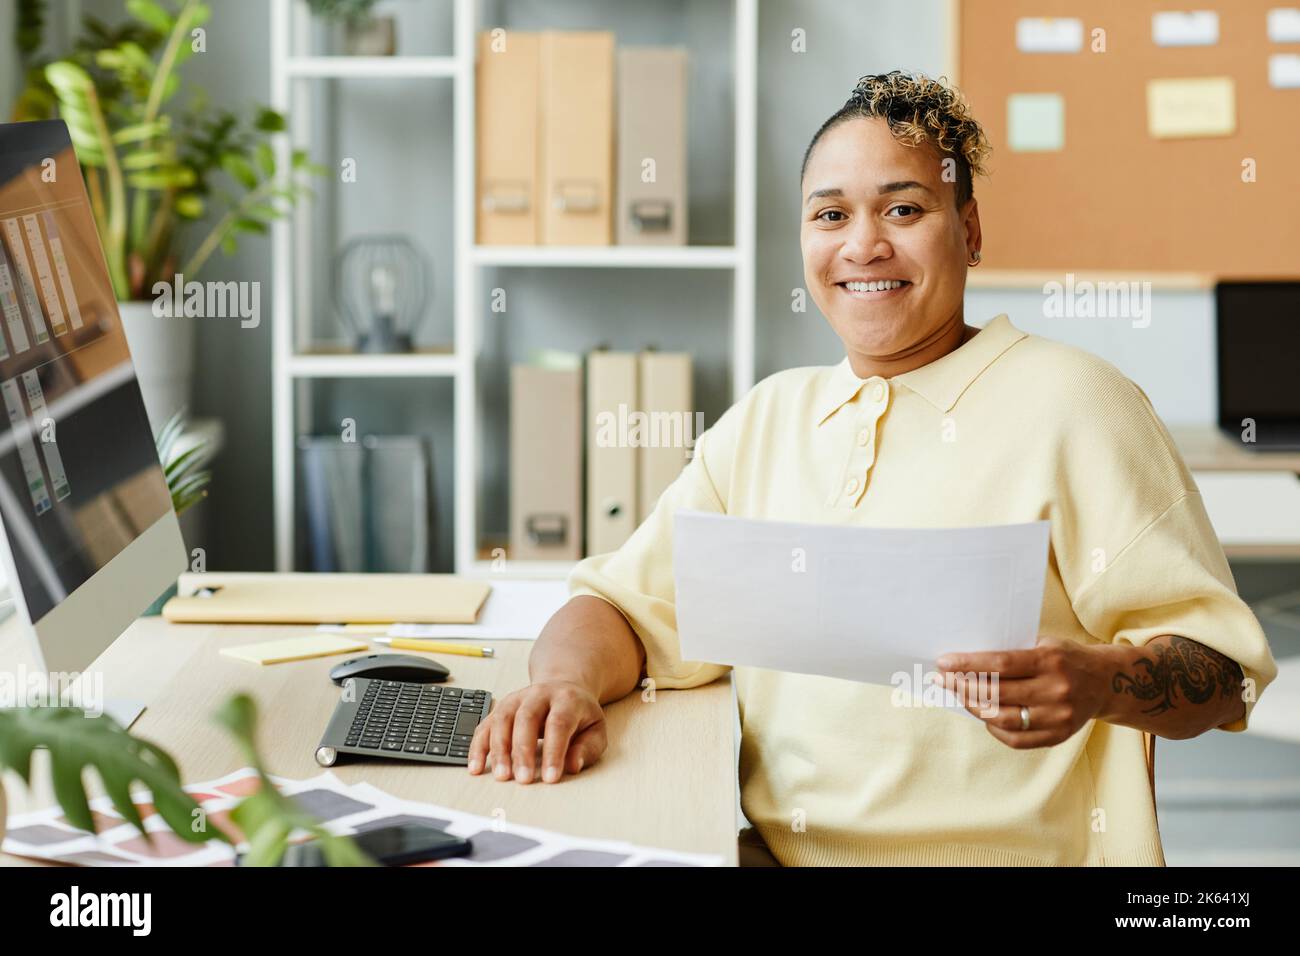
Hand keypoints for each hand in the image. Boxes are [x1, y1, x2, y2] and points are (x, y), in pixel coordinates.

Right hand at [467, 679, 606, 783]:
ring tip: (501, 776)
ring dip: (499, 749)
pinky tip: (476, 768)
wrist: (563, 687)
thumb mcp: (595, 729)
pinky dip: (478, 747)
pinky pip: (484, 726)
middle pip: (526, 718)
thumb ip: (587, 748)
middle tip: (523, 779)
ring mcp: (516, 699)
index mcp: (566, 699)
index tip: (550, 778)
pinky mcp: (500, 709)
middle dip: (523, 751)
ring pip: (502, 719)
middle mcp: (538, 694)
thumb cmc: (579, 715)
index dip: (553, 751)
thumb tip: (572, 766)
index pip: (558, 723)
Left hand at [934, 636, 1111, 748]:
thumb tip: (966, 662)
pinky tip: (983, 715)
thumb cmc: (1065, 658)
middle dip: (963, 686)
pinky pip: (1017, 739)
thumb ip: (1013, 653)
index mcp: (1050, 660)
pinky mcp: (1059, 736)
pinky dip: (994, 729)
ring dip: (974, 707)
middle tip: (943, 680)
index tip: (943, 663)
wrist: (1105, 682)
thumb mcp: (1043, 644)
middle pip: (998, 693)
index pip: (1000, 664)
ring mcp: (1058, 716)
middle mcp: (1056, 690)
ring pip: (1003, 719)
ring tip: (961, 696)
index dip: (968, 664)